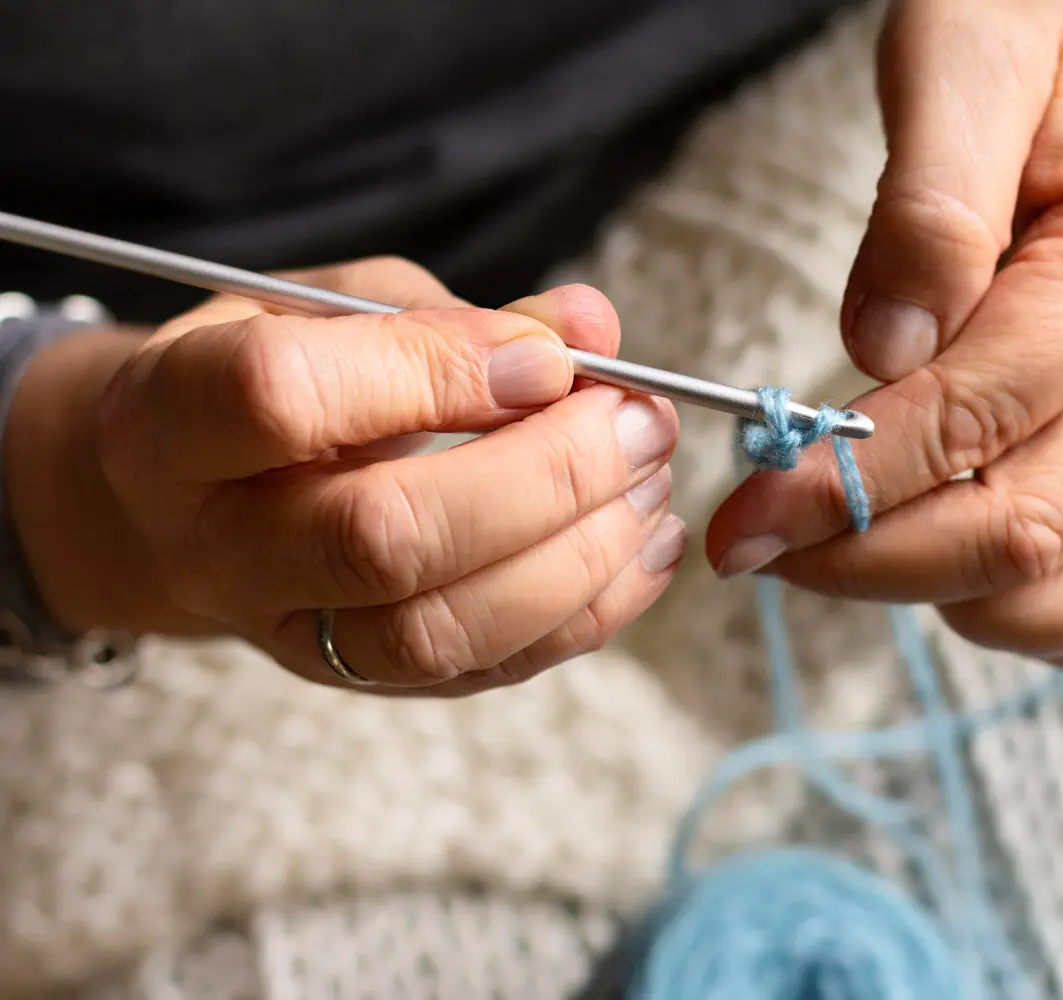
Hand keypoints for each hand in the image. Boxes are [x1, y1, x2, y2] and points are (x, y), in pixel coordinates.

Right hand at [6, 259, 684, 694]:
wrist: (180, 506)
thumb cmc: (266, 379)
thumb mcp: (328, 307)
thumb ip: (449, 314)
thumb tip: (588, 327)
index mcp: (175, 420)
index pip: (284, 398)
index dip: (434, 371)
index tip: (544, 356)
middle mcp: (220, 547)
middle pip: (383, 536)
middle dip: (544, 476)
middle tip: (639, 421)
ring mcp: (291, 632)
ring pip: (440, 628)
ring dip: (581, 554)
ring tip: (653, 480)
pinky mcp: (364, 680)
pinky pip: (487, 669)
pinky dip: (589, 610)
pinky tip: (644, 545)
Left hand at [706, 0, 1062, 666]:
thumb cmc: (1029, 55)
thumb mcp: (964, 64)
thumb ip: (930, 205)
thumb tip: (884, 352)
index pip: (984, 413)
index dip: (850, 479)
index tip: (743, 510)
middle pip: (1029, 527)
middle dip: (870, 556)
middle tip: (756, 546)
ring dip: (944, 598)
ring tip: (837, 553)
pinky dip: (1026, 620)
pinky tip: (932, 573)